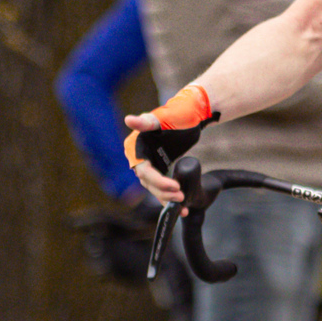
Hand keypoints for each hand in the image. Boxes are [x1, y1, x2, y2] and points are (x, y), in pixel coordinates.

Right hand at [124, 82, 214, 202]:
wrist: (193, 113)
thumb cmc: (177, 113)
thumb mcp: (162, 118)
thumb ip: (146, 122)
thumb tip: (129, 119)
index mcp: (135, 147)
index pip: (144, 171)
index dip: (158, 181)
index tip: (175, 186)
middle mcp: (139, 157)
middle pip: (149, 182)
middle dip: (164, 192)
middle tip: (181, 196)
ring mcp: (150, 163)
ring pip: (154, 188)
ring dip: (167, 198)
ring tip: (183, 206)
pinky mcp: (159, 167)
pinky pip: (161, 186)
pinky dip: (169, 196)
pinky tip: (181, 208)